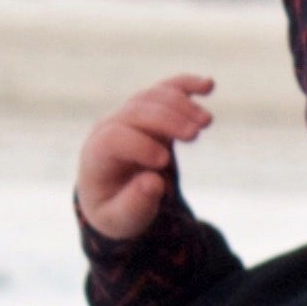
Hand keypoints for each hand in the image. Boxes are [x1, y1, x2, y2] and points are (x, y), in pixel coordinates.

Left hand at [76, 74, 214, 240]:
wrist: (115, 194)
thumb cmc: (116, 208)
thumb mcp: (120, 220)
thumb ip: (134, 205)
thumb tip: (155, 182)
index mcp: (97, 153)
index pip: (114, 137)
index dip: (138, 145)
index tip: (163, 161)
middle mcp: (110, 126)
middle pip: (137, 111)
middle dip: (166, 119)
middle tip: (194, 135)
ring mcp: (130, 114)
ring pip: (153, 97)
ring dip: (181, 104)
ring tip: (206, 122)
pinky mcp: (151, 110)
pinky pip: (166, 90)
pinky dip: (186, 85)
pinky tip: (209, 85)